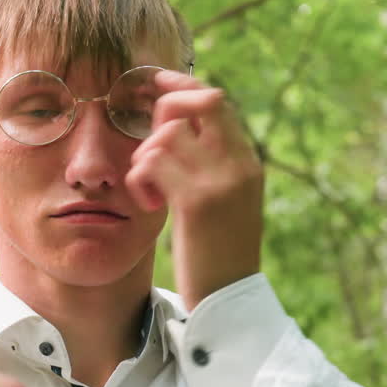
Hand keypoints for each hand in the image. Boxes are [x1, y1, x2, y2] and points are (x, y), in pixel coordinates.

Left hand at [125, 70, 264, 311]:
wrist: (229, 302)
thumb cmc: (216, 256)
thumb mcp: (222, 204)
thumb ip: (209, 168)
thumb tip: (174, 133)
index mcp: (247, 163)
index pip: (217, 101)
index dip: (182, 86)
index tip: (155, 84)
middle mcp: (239, 164)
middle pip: (202, 99)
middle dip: (164, 110)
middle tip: (148, 149)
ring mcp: (221, 181)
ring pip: (168, 132)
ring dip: (145, 157)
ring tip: (149, 191)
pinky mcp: (197, 202)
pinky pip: (153, 163)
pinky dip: (140, 180)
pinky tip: (150, 206)